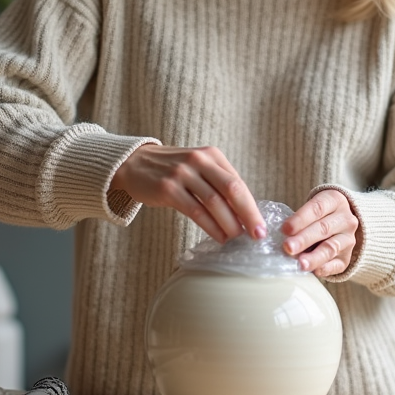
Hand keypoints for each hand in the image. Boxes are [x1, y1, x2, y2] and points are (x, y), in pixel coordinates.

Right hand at [110, 144, 264, 243]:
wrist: (133, 163)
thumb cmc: (172, 169)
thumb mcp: (198, 166)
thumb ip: (219, 183)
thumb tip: (245, 212)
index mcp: (212, 155)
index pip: (238, 182)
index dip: (252, 206)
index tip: (261, 226)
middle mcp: (199, 161)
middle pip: (232, 189)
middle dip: (248, 214)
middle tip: (257, 235)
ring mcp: (182, 174)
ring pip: (214, 203)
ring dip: (229, 224)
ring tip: (237, 239)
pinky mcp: (168, 189)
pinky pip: (195, 211)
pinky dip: (210, 227)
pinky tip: (219, 237)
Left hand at [281, 190, 358, 276]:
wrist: (340, 223)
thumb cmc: (318, 215)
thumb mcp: (311, 208)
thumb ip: (298, 220)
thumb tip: (281, 237)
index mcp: (335, 201)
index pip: (317, 208)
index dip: (300, 219)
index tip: (285, 229)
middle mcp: (345, 219)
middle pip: (323, 229)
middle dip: (304, 239)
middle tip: (288, 248)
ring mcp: (348, 239)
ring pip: (331, 248)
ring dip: (314, 257)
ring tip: (301, 264)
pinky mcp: (347, 257)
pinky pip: (337, 264)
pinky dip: (326, 268)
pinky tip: (315, 271)